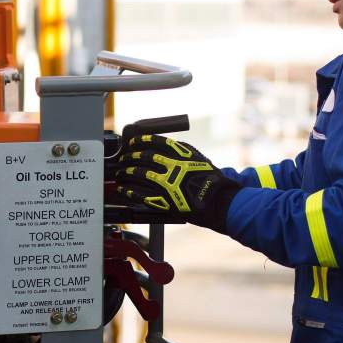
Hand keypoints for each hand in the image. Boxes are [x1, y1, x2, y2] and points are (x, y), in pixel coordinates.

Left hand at [114, 134, 238, 231]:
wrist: (221, 202)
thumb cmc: (213, 182)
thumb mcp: (199, 160)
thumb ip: (182, 153)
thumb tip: (166, 147)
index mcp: (182, 154)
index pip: (156, 142)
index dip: (141, 141)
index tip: (133, 142)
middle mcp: (173, 166)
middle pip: (144, 157)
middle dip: (130, 157)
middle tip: (124, 159)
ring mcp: (169, 183)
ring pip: (140, 175)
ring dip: (127, 173)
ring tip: (121, 173)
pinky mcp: (166, 200)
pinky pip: (142, 195)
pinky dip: (130, 192)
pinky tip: (123, 190)